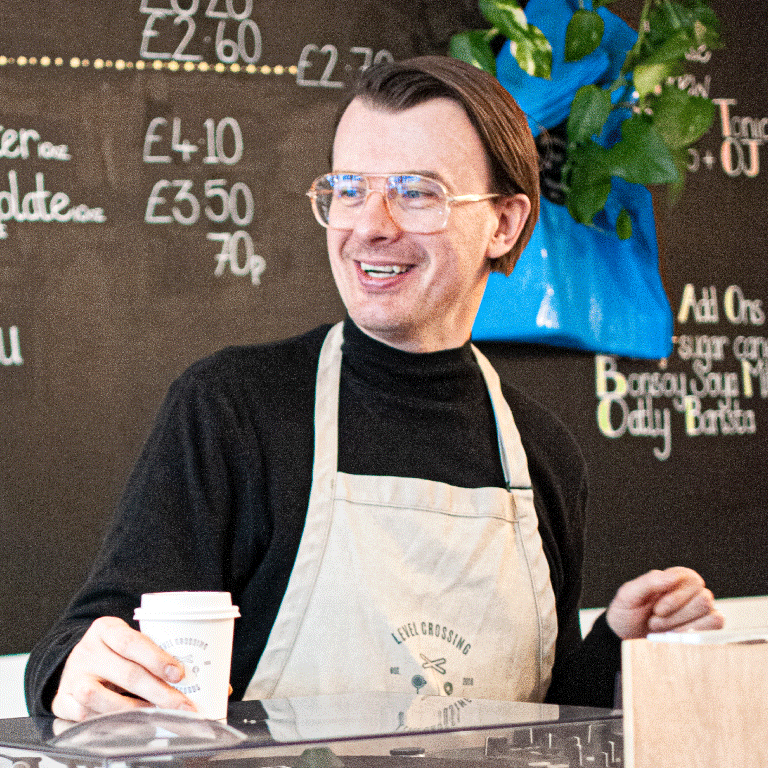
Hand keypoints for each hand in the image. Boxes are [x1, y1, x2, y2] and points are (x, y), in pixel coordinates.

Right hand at [52, 616, 197, 720]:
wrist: (77, 662)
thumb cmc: (112, 652)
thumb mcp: (127, 641)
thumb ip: (148, 652)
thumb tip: (182, 674)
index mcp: (105, 629)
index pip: (132, 642)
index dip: (156, 659)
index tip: (178, 674)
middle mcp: (87, 651)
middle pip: (126, 673)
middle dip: (158, 692)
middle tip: (180, 703)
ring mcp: (73, 676)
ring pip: (99, 697)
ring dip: (132, 708)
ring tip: (153, 712)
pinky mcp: (62, 700)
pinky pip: (84, 716)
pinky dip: (107, 720)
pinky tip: (125, 720)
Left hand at [606, 566, 724, 639]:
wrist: (625, 634)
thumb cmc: (627, 610)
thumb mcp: (629, 594)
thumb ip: (650, 582)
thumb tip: (673, 576)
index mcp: (676, 577)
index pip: (693, 581)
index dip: (676, 599)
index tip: (657, 610)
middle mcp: (692, 591)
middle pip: (704, 600)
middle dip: (677, 616)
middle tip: (655, 621)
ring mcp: (701, 610)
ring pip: (713, 616)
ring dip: (685, 627)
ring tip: (663, 629)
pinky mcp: (706, 628)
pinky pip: (717, 628)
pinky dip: (697, 635)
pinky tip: (676, 636)